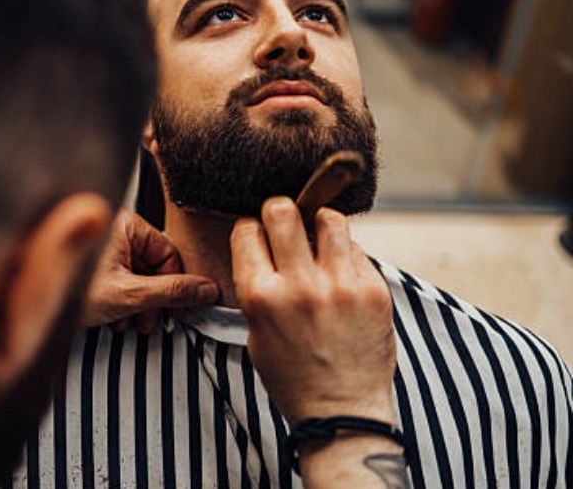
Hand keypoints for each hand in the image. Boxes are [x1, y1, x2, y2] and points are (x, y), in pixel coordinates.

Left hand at [82, 210, 218, 332]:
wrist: (30, 310)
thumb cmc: (73, 292)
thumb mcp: (129, 295)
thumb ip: (172, 292)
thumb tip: (207, 290)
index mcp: (124, 224)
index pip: (168, 253)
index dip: (178, 285)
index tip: (180, 312)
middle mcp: (114, 229)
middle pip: (154, 266)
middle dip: (154, 300)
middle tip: (151, 324)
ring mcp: (104, 246)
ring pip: (139, 275)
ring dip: (140, 305)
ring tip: (131, 326)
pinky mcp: (95, 263)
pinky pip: (123, 279)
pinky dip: (124, 302)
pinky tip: (116, 321)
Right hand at [230, 197, 395, 423]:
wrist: (341, 412)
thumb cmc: (293, 375)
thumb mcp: (256, 332)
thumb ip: (258, 285)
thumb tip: (264, 243)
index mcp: (261, 297)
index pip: (248, 230)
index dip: (250, 228)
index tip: (257, 235)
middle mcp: (300, 286)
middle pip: (283, 210)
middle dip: (279, 211)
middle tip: (285, 223)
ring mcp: (341, 286)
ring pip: (328, 218)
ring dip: (318, 223)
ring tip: (319, 241)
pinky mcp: (373, 290)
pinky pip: (357, 249)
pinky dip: (345, 254)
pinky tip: (340, 274)